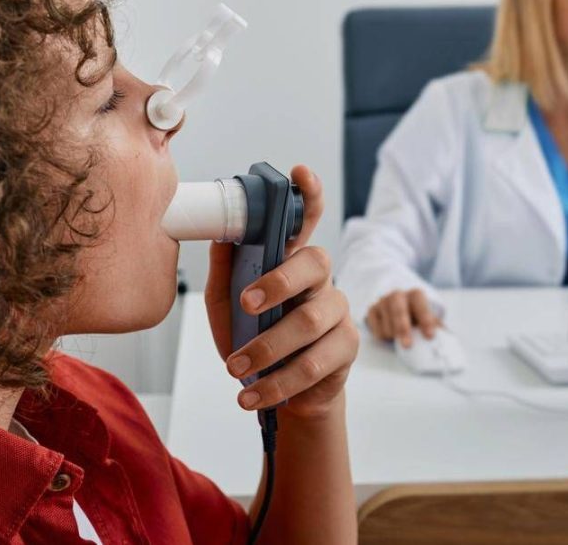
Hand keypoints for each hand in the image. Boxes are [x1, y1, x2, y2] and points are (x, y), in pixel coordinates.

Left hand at [204, 165, 358, 419]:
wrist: (275, 392)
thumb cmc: (252, 338)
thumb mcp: (226, 304)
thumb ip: (226, 269)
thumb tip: (221, 232)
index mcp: (289, 260)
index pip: (306, 218)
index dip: (309, 194)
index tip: (299, 172)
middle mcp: (320, 278)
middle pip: (316, 261)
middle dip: (279, 281)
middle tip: (246, 304)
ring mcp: (337, 311)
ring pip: (311, 319)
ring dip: (268, 346)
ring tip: (236, 367)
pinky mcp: (345, 348)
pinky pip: (314, 363)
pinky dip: (277, 382)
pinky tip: (252, 395)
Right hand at [365, 288, 442, 346]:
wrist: (397, 310)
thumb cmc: (417, 317)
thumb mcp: (429, 319)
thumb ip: (439, 329)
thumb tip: (449, 343)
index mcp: (415, 295)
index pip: (420, 303)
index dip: (425, 319)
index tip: (430, 336)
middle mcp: (397, 295)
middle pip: (398, 310)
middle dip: (403, 328)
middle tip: (408, 345)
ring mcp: (382, 302)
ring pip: (387, 323)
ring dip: (394, 336)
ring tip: (400, 338)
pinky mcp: (371, 311)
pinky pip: (376, 329)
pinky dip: (383, 336)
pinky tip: (390, 335)